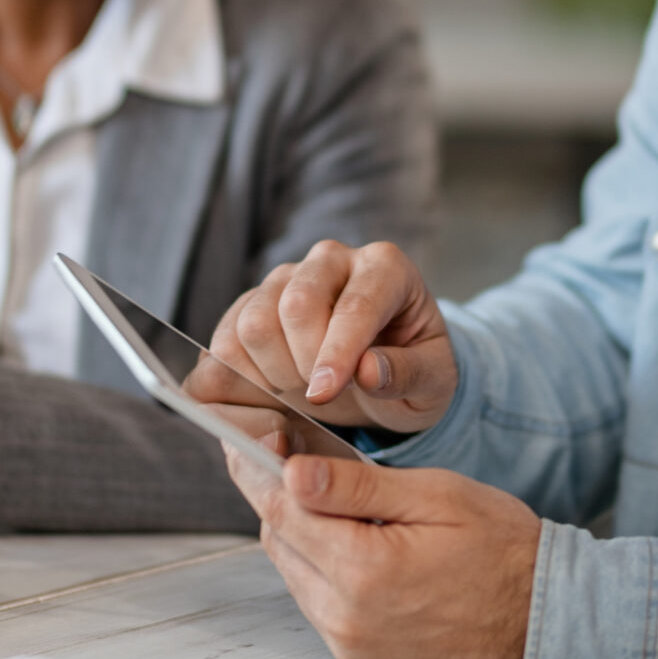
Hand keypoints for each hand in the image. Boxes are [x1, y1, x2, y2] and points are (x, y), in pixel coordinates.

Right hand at [211, 240, 457, 431]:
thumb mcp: (435, 380)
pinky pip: (222, 343)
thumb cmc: (413, 369)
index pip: (353, 305)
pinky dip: (234, 380)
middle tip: (324, 396)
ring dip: (270, 372)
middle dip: (303, 363)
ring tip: (300, 391)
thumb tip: (368, 371)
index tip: (324, 395)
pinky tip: (266, 397)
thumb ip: (408, 373)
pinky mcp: (249, 306)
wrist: (383, 370)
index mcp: (385, 267)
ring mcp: (284, 280)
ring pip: (251, 321)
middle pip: (293, 304)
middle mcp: (330, 261)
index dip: (336, 353)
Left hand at [222, 444, 537, 658]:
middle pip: (281, 543)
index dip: (257, 469)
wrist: (547, 620)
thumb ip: (358, 486)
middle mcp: (347, 618)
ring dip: (304, 539)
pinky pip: (321, 609)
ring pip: (296, 577)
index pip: (282, 509)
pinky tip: (359, 552)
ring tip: (334, 506)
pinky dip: (326, 576)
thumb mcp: (436, 496)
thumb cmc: (501, 548)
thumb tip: (290, 471)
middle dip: (281, 500)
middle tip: (290, 461)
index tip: (242, 441)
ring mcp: (353, 648)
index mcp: (364, 569)